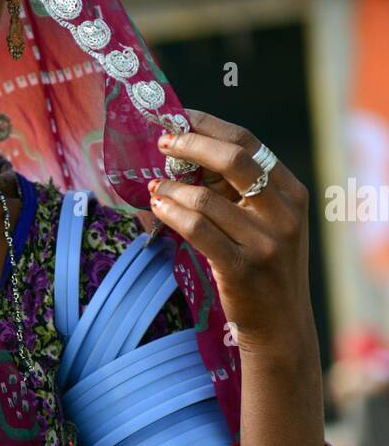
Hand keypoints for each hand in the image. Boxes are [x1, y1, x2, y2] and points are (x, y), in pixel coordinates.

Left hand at [147, 108, 313, 359]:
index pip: (249, 143)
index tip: (179, 119)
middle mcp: (284, 214)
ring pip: (206, 198)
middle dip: (190, 145)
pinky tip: (158, 208)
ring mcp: (265, 243)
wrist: (281, 327)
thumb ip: (239, 192)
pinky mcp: (241, 269)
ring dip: (172, 188)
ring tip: (154, 188)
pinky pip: (197, 229)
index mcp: (292, 194)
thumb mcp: (267, 224)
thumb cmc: (265, 268)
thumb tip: (189, 154)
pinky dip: (171, 213)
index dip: (209, 126)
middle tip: (162, 144)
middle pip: (233, 159)